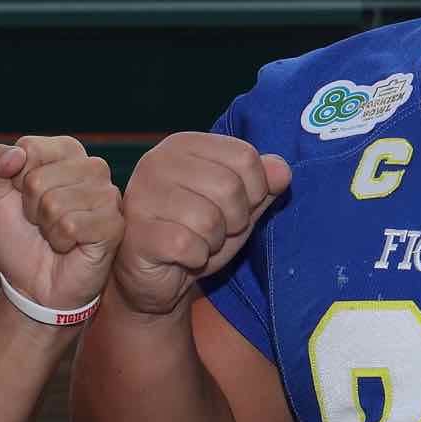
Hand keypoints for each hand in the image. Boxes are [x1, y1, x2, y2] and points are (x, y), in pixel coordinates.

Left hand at [0, 134, 119, 320]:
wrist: (33, 284)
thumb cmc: (19, 237)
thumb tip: (16, 154)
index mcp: (67, 152)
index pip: (29, 148)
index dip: (15, 181)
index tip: (24, 200)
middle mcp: (92, 168)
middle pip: (37, 178)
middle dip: (29, 208)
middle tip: (41, 223)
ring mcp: (107, 196)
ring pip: (53, 203)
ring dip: (45, 228)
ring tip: (55, 235)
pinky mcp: (114, 225)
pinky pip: (70, 225)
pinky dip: (59, 241)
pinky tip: (68, 246)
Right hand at [110, 133, 290, 318]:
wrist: (154, 277)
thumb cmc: (195, 234)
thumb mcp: (238, 207)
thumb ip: (262, 186)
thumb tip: (282, 170)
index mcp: (184, 145)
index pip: (245, 156)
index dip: (255, 191)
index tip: (236, 208)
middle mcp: (158, 162)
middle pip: (229, 187)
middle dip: (235, 221)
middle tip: (215, 231)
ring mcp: (143, 196)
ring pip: (209, 220)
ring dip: (213, 242)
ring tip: (197, 242)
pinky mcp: (138, 232)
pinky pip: (188, 245)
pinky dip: (196, 258)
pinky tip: (182, 257)